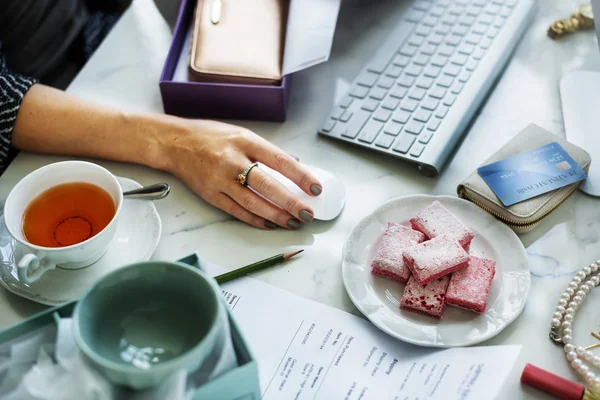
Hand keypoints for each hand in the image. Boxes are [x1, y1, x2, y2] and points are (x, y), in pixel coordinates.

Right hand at [165, 120, 322, 229]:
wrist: (174, 143)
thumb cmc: (211, 137)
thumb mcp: (242, 135)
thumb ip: (266, 152)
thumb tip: (294, 166)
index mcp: (245, 141)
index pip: (279, 160)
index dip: (300, 176)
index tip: (315, 188)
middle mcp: (233, 160)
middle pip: (268, 185)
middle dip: (291, 202)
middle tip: (308, 213)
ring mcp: (220, 179)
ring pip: (253, 203)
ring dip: (276, 216)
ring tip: (293, 222)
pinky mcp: (211, 195)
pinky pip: (237, 211)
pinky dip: (256, 220)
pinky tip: (270, 224)